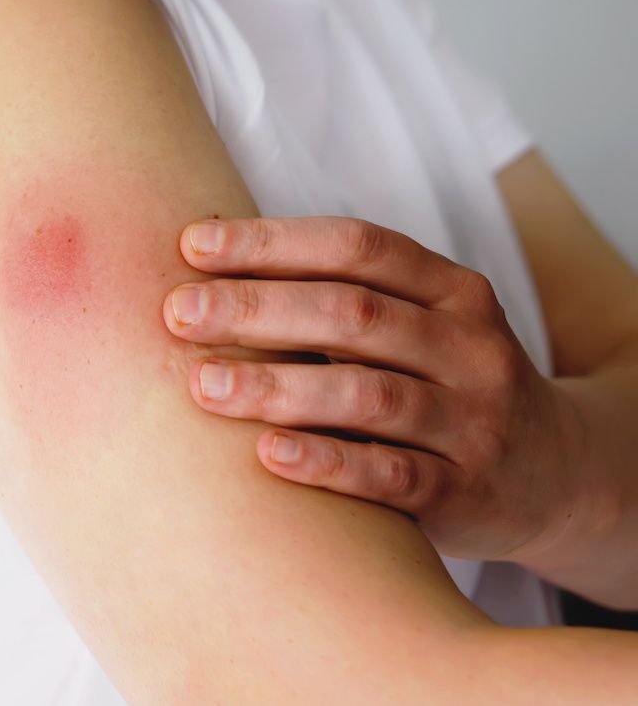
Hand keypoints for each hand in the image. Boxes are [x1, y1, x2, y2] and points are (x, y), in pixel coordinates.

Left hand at [162, 215, 583, 562]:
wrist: (557, 475)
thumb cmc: (445, 385)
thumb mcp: (418, 326)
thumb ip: (338, 299)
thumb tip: (204, 266)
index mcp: (452, 290)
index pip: (357, 247)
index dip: (272, 242)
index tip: (192, 247)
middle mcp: (469, 347)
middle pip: (354, 314)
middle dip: (257, 309)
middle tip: (178, 314)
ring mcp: (474, 421)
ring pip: (368, 394)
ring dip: (278, 387)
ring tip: (203, 385)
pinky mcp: (466, 492)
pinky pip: (391, 476)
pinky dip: (327, 462)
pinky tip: (267, 454)